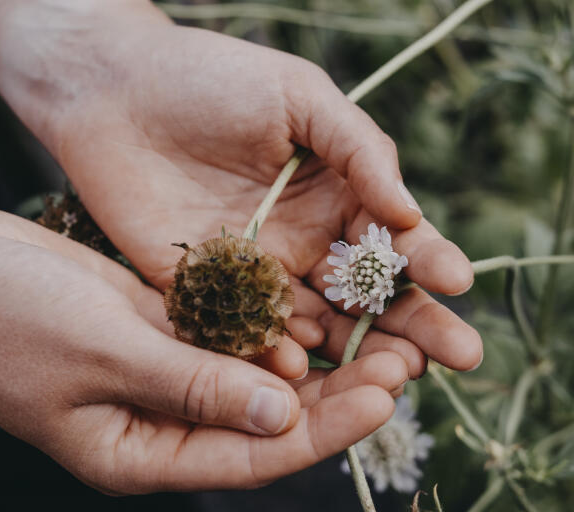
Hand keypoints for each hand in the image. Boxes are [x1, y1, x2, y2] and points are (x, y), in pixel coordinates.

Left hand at [0, 1, 481, 374]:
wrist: (116, 91)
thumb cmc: (212, 78)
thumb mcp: (298, 96)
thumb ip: (358, 149)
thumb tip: (409, 211)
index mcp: (335, 195)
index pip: (393, 239)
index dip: (427, 259)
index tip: (457, 281)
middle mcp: (304, 243)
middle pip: (367, 298)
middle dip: (413, 325)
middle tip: (457, 355)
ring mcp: (258, 275)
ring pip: (316, 326)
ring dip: (353, 353)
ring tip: (391, 375)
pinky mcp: (206, 294)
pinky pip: (246, 333)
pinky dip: (272, 355)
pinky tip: (299, 371)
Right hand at [0, 203, 408, 492]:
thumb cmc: (7, 320)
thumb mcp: (103, 354)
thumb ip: (192, 385)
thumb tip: (279, 413)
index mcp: (141, 453)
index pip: (251, 454)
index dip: (323, 429)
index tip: (384, 395)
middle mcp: (161, 421)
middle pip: (266, 419)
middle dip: (337, 394)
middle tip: (402, 358)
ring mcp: (164, 375)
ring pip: (257, 376)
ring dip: (316, 359)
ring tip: (381, 333)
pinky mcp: (163, 331)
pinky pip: (231, 338)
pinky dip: (274, 327)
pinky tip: (321, 308)